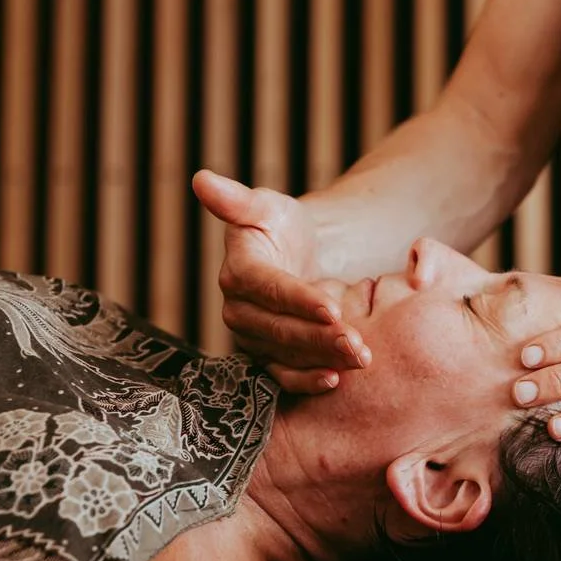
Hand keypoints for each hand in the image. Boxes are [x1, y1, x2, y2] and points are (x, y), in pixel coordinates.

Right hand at [193, 170, 371, 393]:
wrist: (296, 253)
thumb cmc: (280, 225)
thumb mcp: (265, 206)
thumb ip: (236, 199)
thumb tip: (201, 179)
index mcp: (238, 271)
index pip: (269, 289)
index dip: (299, 300)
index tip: (332, 309)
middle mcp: (239, 309)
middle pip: (279, 328)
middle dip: (319, 337)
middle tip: (357, 343)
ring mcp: (252, 336)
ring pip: (287, 353)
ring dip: (323, 359)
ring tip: (359, 358)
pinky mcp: (267, 356)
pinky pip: (284, 375)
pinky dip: (307, 381)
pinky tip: (334, 380)